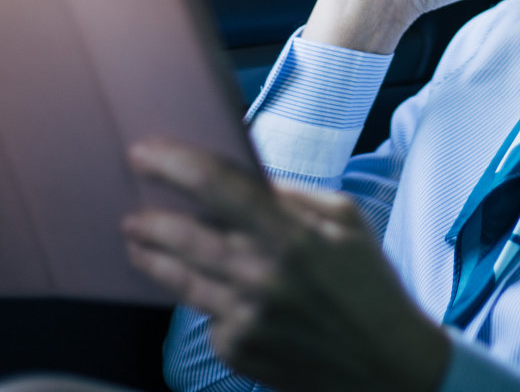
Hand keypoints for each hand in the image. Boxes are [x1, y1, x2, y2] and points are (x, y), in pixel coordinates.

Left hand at [123, 140, 450, 391]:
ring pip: (180, 278)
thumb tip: (240, 176)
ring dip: (153, 256)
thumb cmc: (369, 284)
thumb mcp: (345, 220)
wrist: (388, 365)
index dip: (172, 164)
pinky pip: (205, 315)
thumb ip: (289, 195)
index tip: (142, 153)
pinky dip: (204, 298)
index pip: (215, 186)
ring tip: (138, 240)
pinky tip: (210, 290)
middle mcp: (262, 277)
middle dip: (148, 218)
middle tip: (131, 211)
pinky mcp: (237, 351)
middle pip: (182, 236)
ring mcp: (245, 319)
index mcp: (292, 234)